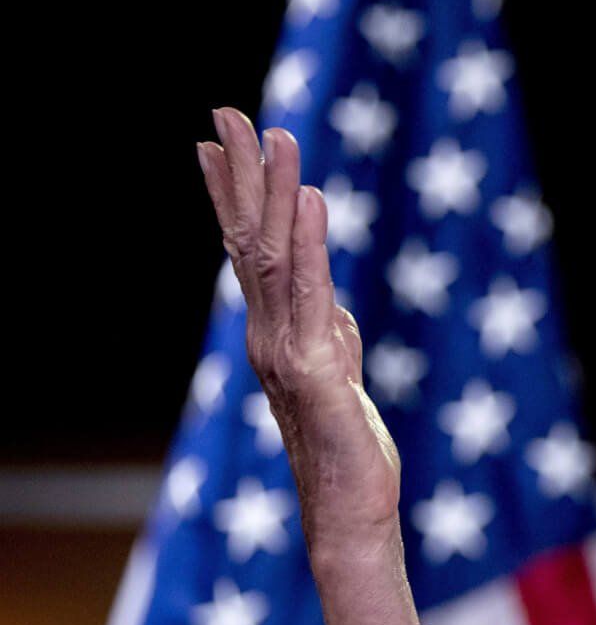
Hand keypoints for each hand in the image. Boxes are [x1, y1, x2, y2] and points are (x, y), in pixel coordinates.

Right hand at [198, 108, 426, 624]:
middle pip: (246, 240)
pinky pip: (311, 296)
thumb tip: (332, 303)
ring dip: (273, 193)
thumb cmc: (351, 452)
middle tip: (226, 110)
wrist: (352, 513)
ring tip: (274, 134)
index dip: (231, 195)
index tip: (214, 140)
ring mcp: (286, 352)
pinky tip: (309, 199)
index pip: (246, 251)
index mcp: (275, 333)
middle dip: (239, 174)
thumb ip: (333, 336)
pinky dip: (310, 244)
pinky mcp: (316, 371)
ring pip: (272, 257)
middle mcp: (269, 336)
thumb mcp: (343, 378)